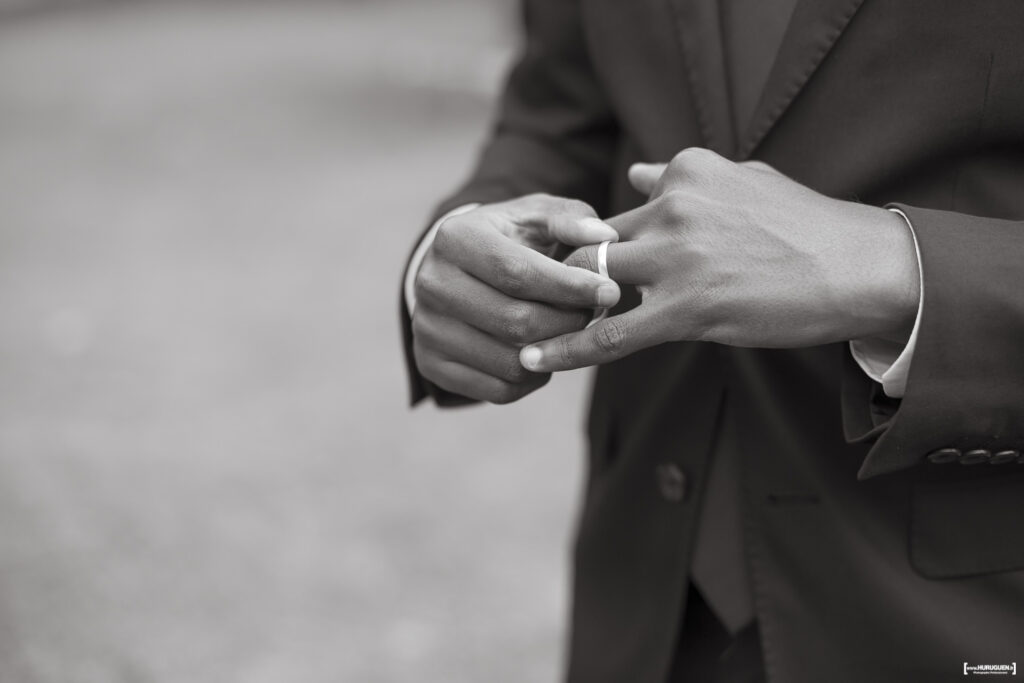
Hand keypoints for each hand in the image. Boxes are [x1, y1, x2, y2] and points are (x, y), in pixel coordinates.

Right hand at [412, 194, 619, 402]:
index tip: (610, 292)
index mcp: (455, 238)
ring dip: (553, 354)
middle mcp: (431, 283)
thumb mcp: (536, 215)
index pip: (516, 271)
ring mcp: (426, 327)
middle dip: (566, 323)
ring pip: (510, 362)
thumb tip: (604, 237)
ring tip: (568, 333)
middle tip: (591, 315)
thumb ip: (571, 219)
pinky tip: (542, 354)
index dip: (569, 286)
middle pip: (515, 321)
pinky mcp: (430, 363)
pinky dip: (532, 380)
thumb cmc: (508, 239)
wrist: (455, 269)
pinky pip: (498, 390)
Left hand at [519, 148, 919, 372]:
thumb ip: (681, 177)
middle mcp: (673, 206)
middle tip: (541, 301)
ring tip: (530, 328)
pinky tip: (536, 359)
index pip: (613, 209)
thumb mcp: (742, 180)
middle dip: (563, 275)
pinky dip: (567, 348)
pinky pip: (610, 333)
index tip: (574, 268)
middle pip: (590, 242)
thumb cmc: (806, 225)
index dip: (589, 243)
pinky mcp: (688, 308)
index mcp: (684, 172)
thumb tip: (637, 174)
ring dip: (560, 307)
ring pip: (590, 281)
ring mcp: (679, 256)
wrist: (859, 267)